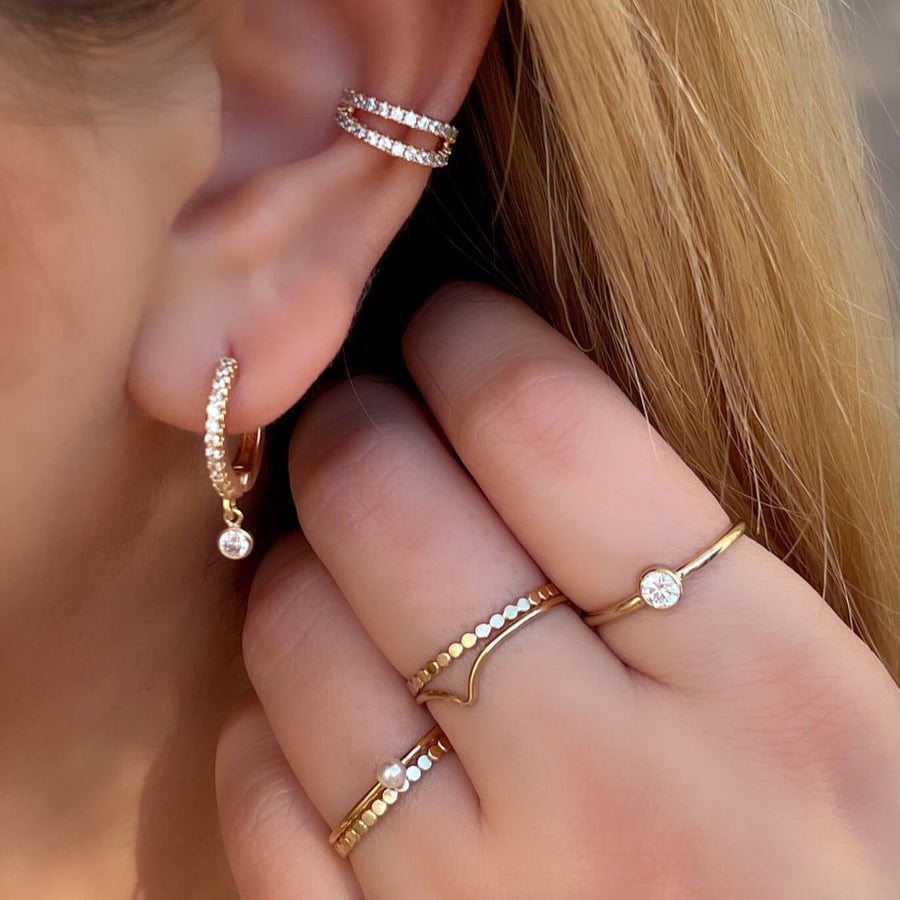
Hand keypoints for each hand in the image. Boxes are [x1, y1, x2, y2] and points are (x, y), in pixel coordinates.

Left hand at [215, 285, 899, 898]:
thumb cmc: (825, 876)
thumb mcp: (816, 710)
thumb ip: (685, 576)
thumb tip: (520, 428)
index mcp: (763, 692)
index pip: (551, 429)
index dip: (471, 341)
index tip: (446, 325)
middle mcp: (611, 792)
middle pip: (393, 512)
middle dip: (357, 428)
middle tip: (363, 417)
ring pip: (301, 643)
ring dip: (298, 566)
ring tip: (337, 555)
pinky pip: (263, 801)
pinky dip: (269, 725)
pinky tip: (319, 710)